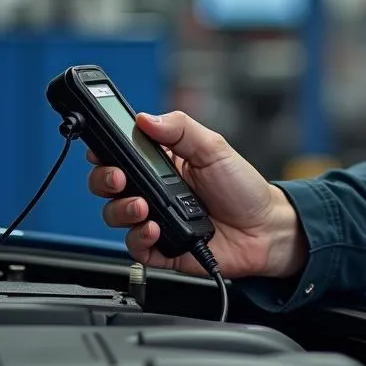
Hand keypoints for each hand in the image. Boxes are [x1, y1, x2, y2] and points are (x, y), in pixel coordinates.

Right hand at [86, 111, 306, 279]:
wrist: (265, 230)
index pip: (121, 152)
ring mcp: (155, 218)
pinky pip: (135, 246)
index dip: (104, 150)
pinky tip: (155, 229)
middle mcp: (153, 189)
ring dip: (122, 209)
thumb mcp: (214, 148)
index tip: (100, 150)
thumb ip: (181, 129)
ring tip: (144, 207)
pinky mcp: (161, 248)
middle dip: (104, 179)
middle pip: (107, 184)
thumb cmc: (242, 188)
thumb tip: (146, 118)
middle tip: (118, 178)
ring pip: (115, 215)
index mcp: (162, 161)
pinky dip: (139, 238)